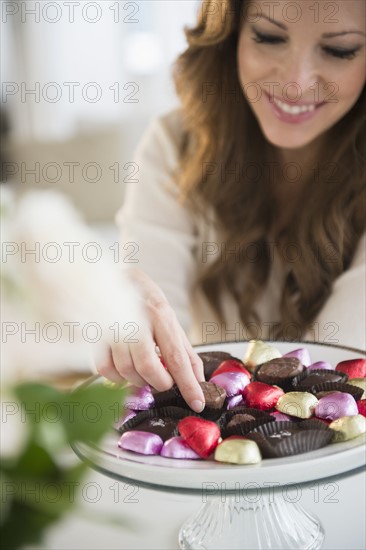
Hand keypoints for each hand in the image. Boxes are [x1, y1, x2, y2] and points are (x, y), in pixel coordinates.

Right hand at [95, 268, 204, 412]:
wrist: (112, 278)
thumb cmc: (144, 302)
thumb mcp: (169, 319)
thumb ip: (183, 349)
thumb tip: (199, 379)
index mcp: (160, 315)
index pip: (177, 357)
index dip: (188, 384)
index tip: (197, 403)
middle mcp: (136, 321)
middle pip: (148, 367)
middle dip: (160, 383)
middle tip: (164, 382)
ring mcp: (113, 329)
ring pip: (127, 371)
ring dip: (139, 380)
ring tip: (145, 371)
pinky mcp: (96, 337)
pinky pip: (106, 371)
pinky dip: (118, 378)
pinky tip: (125, 369)